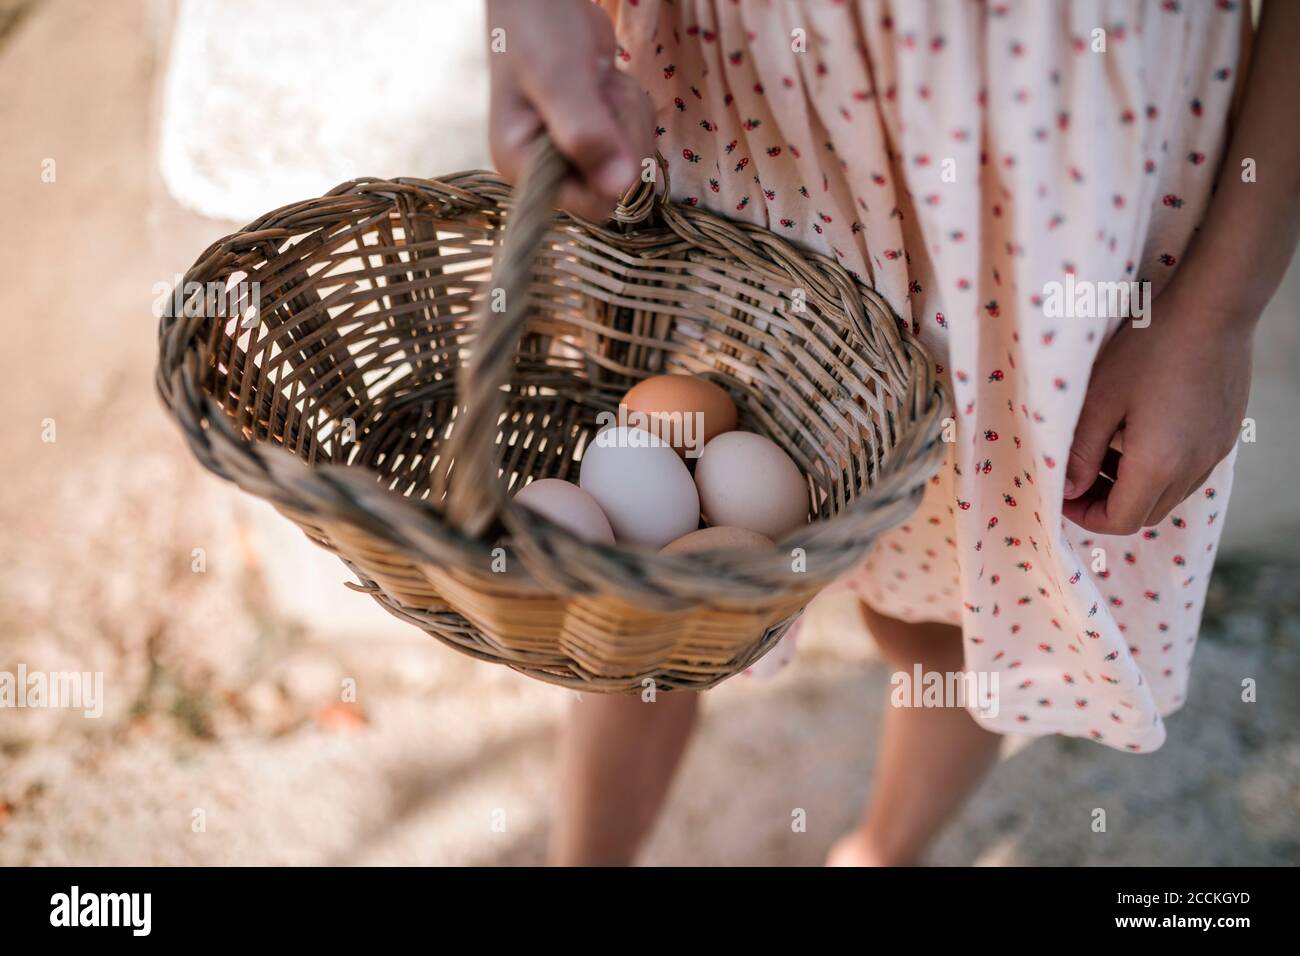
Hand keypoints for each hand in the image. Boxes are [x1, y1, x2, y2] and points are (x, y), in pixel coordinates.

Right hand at [487, 0, 654, 219]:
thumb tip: (619, 187)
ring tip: (598, 80)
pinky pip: (635, 139)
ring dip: (628, 113)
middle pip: (619, 184)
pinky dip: (631, 107)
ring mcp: (570, 155)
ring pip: (632, 161)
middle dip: (623, 131)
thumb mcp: (560, 77)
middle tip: (599, 89)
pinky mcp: (593, 139)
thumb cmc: (538, 29)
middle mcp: (545, 170)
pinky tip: (605, 83)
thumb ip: (586, 132)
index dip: (612, 167)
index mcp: (521, 165)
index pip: (591, 205)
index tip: (602, 118)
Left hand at [1062, 287, 1252, 534]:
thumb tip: (1068, 491)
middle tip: (1078, 476)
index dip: (1085, 517)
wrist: (1213, 310)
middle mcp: (1193, 468)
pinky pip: (1188, 471)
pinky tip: (1138, 432)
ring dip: (1133, 487)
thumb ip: (1080, 452)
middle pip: (1145, 514)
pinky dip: (1159, 468)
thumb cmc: (1149, 349)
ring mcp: (1215, 453)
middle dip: (1106, 504)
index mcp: (1159, 465)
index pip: (1120, 521)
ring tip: (1103, 450)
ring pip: (1168, 494)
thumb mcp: (1098, 400)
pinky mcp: (1225, 435)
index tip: (1062, 494)